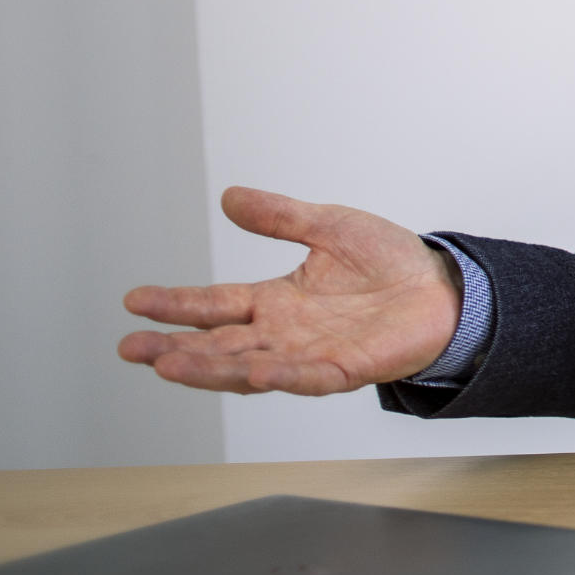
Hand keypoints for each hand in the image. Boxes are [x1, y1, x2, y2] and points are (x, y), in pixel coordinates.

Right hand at [117, 186, 461, 393]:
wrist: (443, 287)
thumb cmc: (389, 262)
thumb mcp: (329, 227)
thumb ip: (280, 217)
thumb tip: (230, 197)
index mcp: (276, 301)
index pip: (214, 304)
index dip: (175, 304)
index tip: (133, 300)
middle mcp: (284, 333)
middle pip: (218, 344)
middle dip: (173, 347)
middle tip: (130, 347)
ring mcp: (311, 354)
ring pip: (248, 368)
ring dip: (210, 368)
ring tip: (168, 364)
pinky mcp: (346, 368)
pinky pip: (308, 377)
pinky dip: (282, 377)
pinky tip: (256, 373)